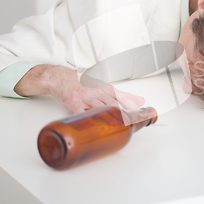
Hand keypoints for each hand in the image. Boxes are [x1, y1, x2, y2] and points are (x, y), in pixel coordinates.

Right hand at [14, 65, 144, 113]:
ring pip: (99, 106)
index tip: (140, 113)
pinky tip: (91, 125)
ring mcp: (86, 97)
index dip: (131, 105)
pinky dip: (86, 118)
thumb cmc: (84, 85)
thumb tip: (141, 101)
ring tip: (117, 124)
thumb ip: (123, 96)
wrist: (62, 79)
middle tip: (131, 122)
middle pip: (112, 103)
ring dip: (108, 115)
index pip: (122, 97)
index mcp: (106, 90)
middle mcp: (97, 92)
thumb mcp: (105, 88)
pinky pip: (80, 112)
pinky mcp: (74, 103)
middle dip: (122, 112)